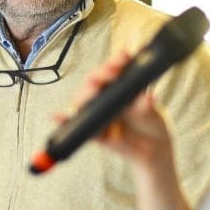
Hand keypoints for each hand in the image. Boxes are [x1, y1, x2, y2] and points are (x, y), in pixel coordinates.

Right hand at [64, 51, 174, 165]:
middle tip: (101, 79)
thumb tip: (147, 98)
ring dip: (83, 95)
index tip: (121, 60)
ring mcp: (97, 111)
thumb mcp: (152, 114)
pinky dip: (64, 120)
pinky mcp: (92, 129)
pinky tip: (57, 116)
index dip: (115, 62)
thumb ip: (146, 107)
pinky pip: (75, 124)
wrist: (152, 149)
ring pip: (83, 99)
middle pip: (94, 81)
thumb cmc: (151, 124)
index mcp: (121, 84)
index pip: (114, 68)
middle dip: (97, 77)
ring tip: (89, 95)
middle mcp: (106, 94)